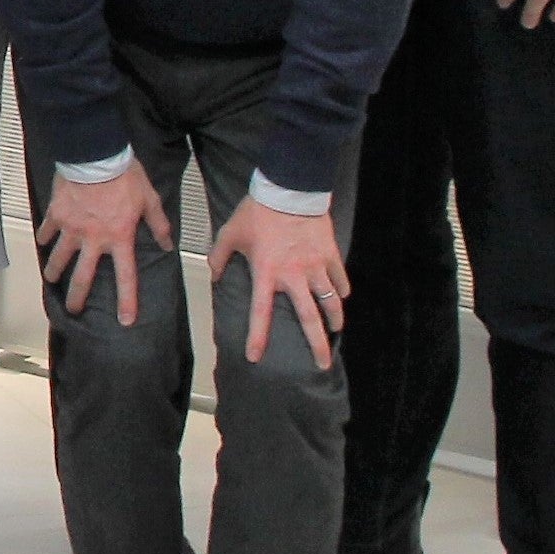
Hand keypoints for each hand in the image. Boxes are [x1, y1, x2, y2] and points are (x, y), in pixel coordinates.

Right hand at [35, 159, 173, 327]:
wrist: (95, 157)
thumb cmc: (124, 176)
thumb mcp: (149, 200)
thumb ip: (158, 224)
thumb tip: (166, 244)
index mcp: (119, 238)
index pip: (126, 277)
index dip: (127, 301)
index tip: (125, 320)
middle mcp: (94, 240)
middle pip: (83, 276)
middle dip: (77, 297)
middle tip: (73, 309)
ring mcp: (72, 229)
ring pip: (59, 258)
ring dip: (54, 271)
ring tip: (51, 279)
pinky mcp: (57, 214)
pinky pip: (48, 230)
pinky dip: (45, 237)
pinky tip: (42, 242)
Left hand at [215, 197, 351, 366]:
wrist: (289, 190)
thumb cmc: (257, 212)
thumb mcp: (230, 233)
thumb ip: (218, 257)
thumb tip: (213, 276)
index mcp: (266, 273)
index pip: (260, 312)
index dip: (258, 337)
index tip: (256, 357)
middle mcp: (294, 275)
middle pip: (309, 317)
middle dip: (317, 344)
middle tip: (321, 364)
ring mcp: (316, 266)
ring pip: (331, 301)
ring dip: (334, 318)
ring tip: (336, 330)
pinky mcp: (331, 255)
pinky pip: (340, 279)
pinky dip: (341, 290)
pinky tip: (341, 297)